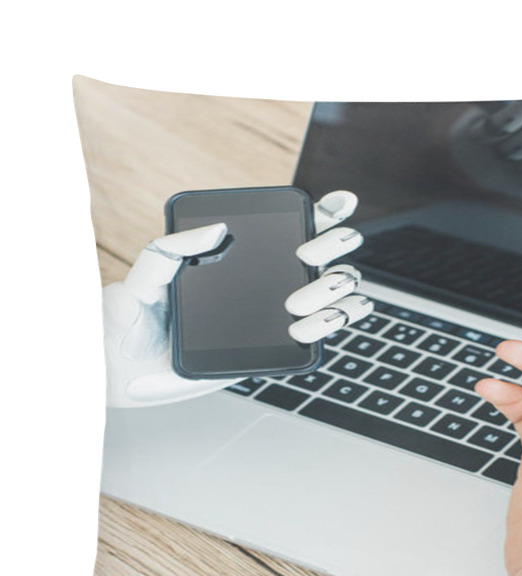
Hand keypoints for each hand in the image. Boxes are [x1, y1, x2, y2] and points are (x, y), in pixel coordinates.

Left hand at [103, 190, 366, 407]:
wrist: (125, 372)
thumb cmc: (130, 319)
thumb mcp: (143, 277)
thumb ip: (170, 249)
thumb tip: (218, 230)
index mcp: (241, 257)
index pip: (291, 227)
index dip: (323, 212)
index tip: (341, 202)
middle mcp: (267, 282)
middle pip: (326, 258)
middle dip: (333, 247)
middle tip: (306, 256)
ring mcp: (277, 316)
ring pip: (335, 294)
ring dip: (335, 289)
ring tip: (296, 302)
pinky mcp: (277, 350)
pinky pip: (321, 334)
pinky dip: (330, 324)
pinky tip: (303, 326)